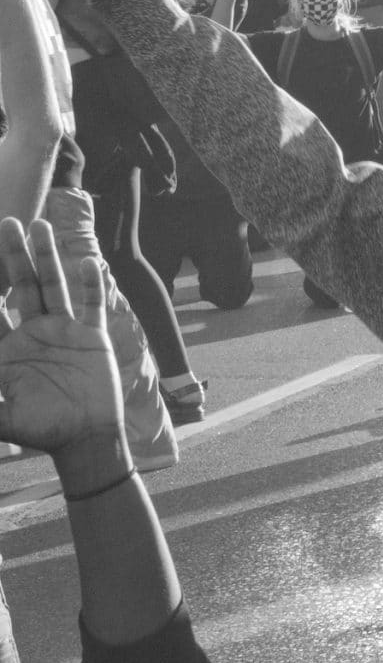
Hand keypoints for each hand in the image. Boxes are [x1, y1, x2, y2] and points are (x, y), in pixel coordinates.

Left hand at [0, 220, 124, 467]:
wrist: (85, 439)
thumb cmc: (41, 430)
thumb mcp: (0, 416)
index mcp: (10, 347)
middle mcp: (36, 332)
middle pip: (24, 285)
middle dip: (14, 255)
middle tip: (7, 223)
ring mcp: (66, 332)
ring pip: (56, 285)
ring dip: (48, 256)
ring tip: (40, 226)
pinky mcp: (93, 337)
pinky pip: (93, 306)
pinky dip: (92, 285)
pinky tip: (89, 262)